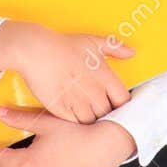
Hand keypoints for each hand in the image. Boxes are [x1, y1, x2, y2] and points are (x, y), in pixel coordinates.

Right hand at [0, 21, 134, 123]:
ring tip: (86, 113)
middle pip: (109, 114)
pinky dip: (75, 122)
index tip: (116, 103)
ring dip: (91, 120)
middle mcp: (94, 92)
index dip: (122, 104)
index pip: (124, 101)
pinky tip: (72, 114)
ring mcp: (78, 103)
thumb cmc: (61, 45)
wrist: (35, 51)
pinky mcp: (61, 110)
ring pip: (92, 122)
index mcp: (105, 76)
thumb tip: (131, 52)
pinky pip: (74, 124)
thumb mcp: (92, 41)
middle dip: (106, 114)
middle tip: (100, 110)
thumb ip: (115, 47)